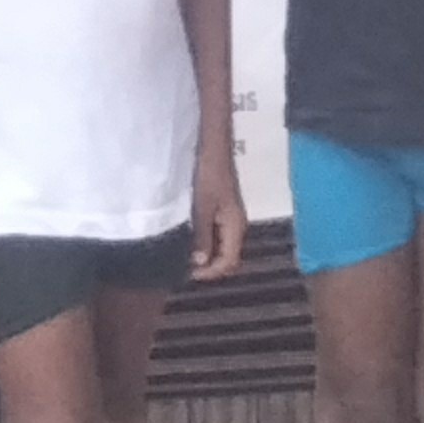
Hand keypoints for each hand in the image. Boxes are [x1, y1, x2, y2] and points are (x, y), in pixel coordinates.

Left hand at [190, 143, 246, 278]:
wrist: (214, 148)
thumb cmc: (208, 174)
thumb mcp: (202, 206)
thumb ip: (202, 235)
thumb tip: (200, 262)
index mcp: (236, 226)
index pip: (229, 261)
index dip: (211, 273)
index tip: (190, 274)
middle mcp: (237, 225)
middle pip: (229, 258)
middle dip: (210, 268)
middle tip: (186, 269)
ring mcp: (231, 219)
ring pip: (223, 248)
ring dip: (208, 256)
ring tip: (186, 257)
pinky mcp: (224, 211)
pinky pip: (218, 236)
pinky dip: (207, 244)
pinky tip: (191, 241)